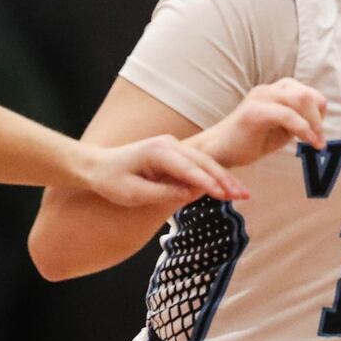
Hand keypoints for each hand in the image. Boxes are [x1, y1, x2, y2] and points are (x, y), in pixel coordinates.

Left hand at [81, 135, 247, 207]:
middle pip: (203, 162)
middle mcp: (168, 144)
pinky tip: (229, 187)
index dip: (208, 183)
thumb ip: (161, 193)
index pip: (188, 168)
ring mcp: (173, 146)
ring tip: (242, 194)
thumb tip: (189, 194)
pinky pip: (198, 164)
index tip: (225, 195)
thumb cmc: (110, 181)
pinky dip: (214, 175)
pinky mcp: (174, 153)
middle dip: (224, 180)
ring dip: (224, 178)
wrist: (96, 166)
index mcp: (157, 151)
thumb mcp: (131, 193)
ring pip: (204, 162)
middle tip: (244, 196)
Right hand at [196, 79, 327, 168]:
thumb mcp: (281, 129)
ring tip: (314, 143)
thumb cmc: (250, 141)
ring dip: (313, 123)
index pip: (309, 93)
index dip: (320, 113)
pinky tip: (307, 142)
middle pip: (307, 95)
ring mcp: (259, 98)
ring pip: (300, 99)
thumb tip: (319, 121)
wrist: (220, 151)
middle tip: (319, 142)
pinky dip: (302, 127)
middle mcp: (268, 89)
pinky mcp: (253, 111)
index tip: (318, 134)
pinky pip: (286, 113)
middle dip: (319, 119)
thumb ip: (298, 120)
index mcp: (275, 91)